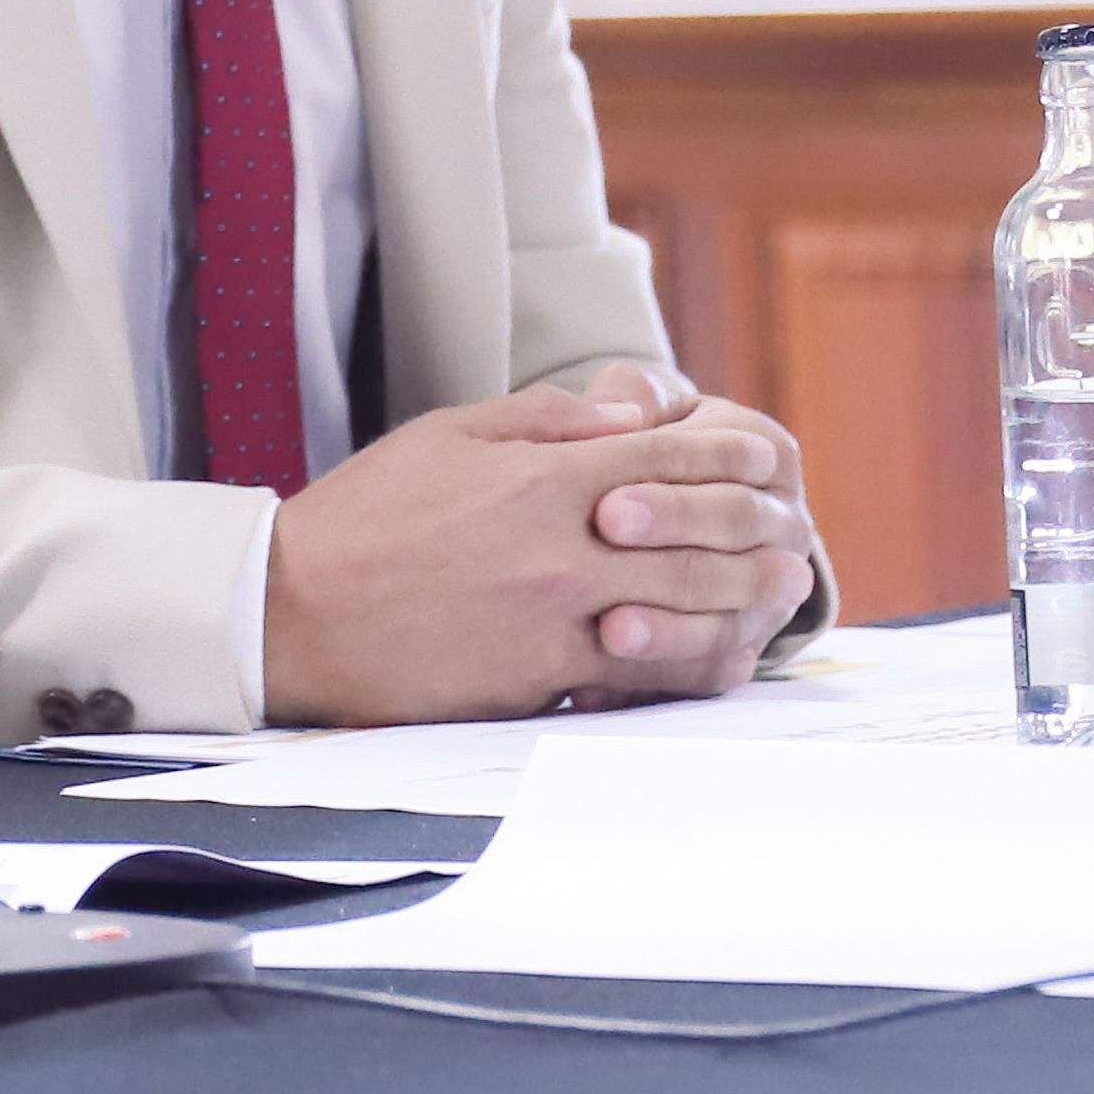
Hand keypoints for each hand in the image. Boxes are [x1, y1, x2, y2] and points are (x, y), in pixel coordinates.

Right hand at [259, 383, 817, 724]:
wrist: (298, 612)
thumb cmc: (368, 516)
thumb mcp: (449, 432)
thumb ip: (549, 418)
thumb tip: (633, 412)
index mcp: (544, 476)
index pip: (671, 457)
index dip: (731, 457)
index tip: (765, 462)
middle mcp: (565, 545)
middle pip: (700, 536)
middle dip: (759, 531)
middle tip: (795, 532)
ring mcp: (559, 618)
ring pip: (688, 608)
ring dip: (748, 600)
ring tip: (782, 592)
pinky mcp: (544, 681)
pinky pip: (644, 676)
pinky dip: (694, 662)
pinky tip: (720, 653)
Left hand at [574, 363, 823, 695]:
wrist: (644, 516)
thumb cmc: (635, 447)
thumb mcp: (639, 410)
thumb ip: (632, 397)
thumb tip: (624, 407)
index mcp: (767, 453)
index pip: (733, 463)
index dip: (673, 483)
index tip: (607, 505)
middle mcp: (783, 523)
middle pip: (738, 528)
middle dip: (673, 533)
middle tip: (605, 537)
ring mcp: (772, 592)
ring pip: (736, 610)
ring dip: (674, 625)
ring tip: (610, 630)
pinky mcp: (740, 646)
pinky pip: (714, 668)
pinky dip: (664, 676)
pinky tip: (608, 683)